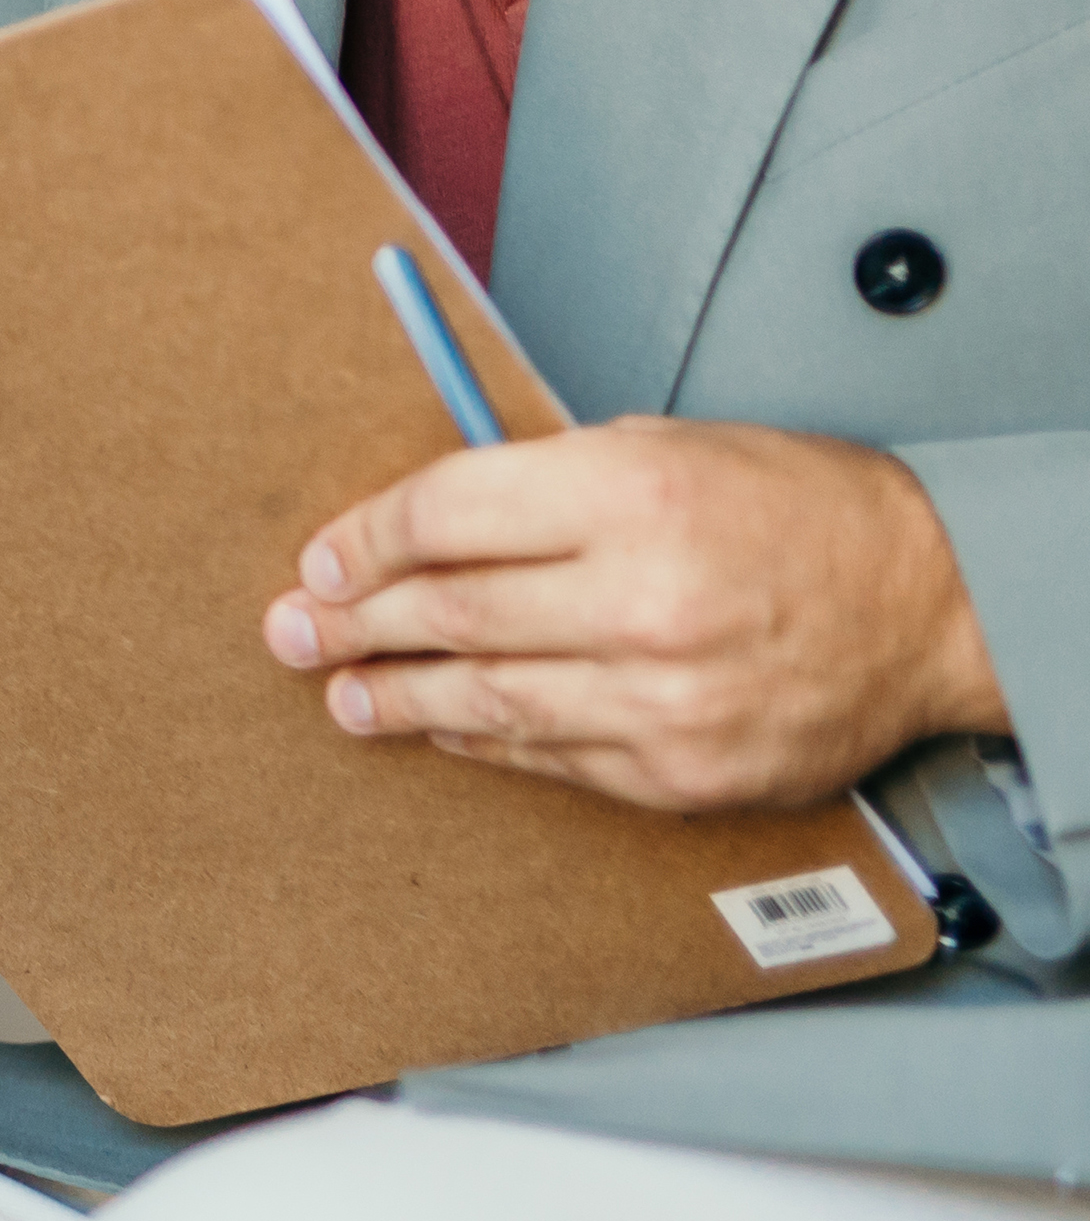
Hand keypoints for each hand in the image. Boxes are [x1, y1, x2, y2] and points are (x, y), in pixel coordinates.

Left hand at [262, 418, 1011, 811]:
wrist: (930, 605)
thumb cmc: (797, 511)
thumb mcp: (665, 448)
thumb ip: (542, 484)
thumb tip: (413, 527)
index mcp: (631, 495)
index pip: (443, 516)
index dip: (363, 541)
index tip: (320, 562)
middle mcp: (641, 600)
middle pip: (446, 613)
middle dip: (350, 623)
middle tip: (290, 630)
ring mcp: (660, 698)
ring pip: (483, 700)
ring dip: (394, 697)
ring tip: (341, 692)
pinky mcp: (679, 772)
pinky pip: (548, 756)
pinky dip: (483, 741)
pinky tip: (440, 728)